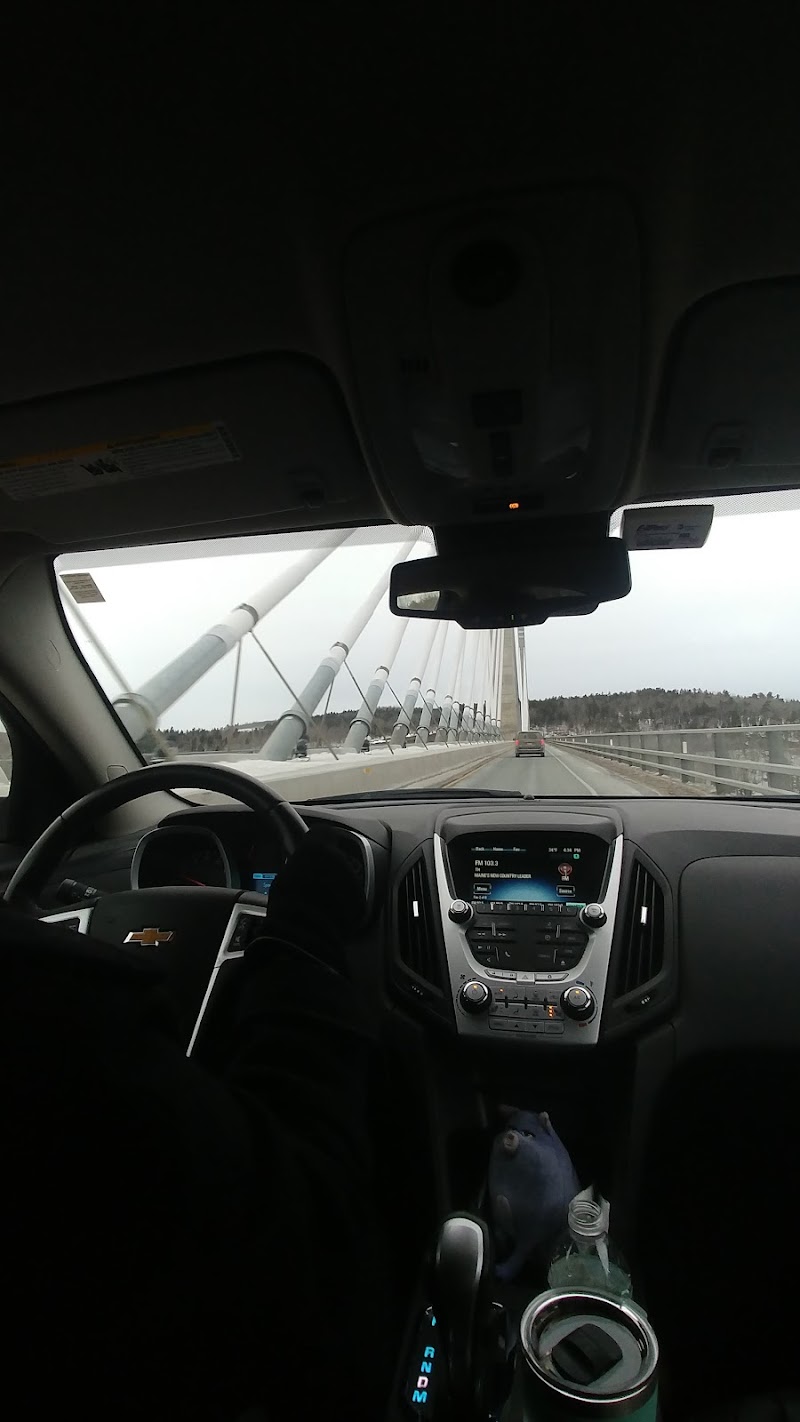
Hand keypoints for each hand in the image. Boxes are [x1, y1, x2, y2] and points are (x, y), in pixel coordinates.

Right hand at [265, 830, 364, 974]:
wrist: (305, 932)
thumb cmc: (287, 905)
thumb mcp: (284, 876)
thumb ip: (299, 863)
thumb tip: (302, 864)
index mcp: (316, 847)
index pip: (323, 832)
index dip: (320, 843)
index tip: (316, 851)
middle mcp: (339, 858)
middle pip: (339, 856)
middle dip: (331, 866)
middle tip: (316, 881)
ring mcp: (353, 879)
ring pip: (348, 877)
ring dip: (340, 885)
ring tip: (323, 901)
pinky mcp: (361, 899)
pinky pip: (354, 897)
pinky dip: (347, 903)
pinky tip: (332, 913)